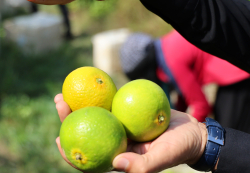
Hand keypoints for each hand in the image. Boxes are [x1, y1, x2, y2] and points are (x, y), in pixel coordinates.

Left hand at [54, 94, 206, 172]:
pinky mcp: (124, 113)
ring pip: (93, 116)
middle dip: (67, 119)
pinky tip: (88, 85)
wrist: (192, 132)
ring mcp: (118, 127)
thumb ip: (143, 164)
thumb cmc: (179, 148)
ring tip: (64, 92)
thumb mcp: (163, 156)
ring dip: (77, 106)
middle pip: (85, 132)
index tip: (57, 137)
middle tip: (59, 102)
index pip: (88, 159)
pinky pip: (108, 104)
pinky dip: (98, 96)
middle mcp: (114, 143)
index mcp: (117, 158)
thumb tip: (116, 163)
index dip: (69, 152)